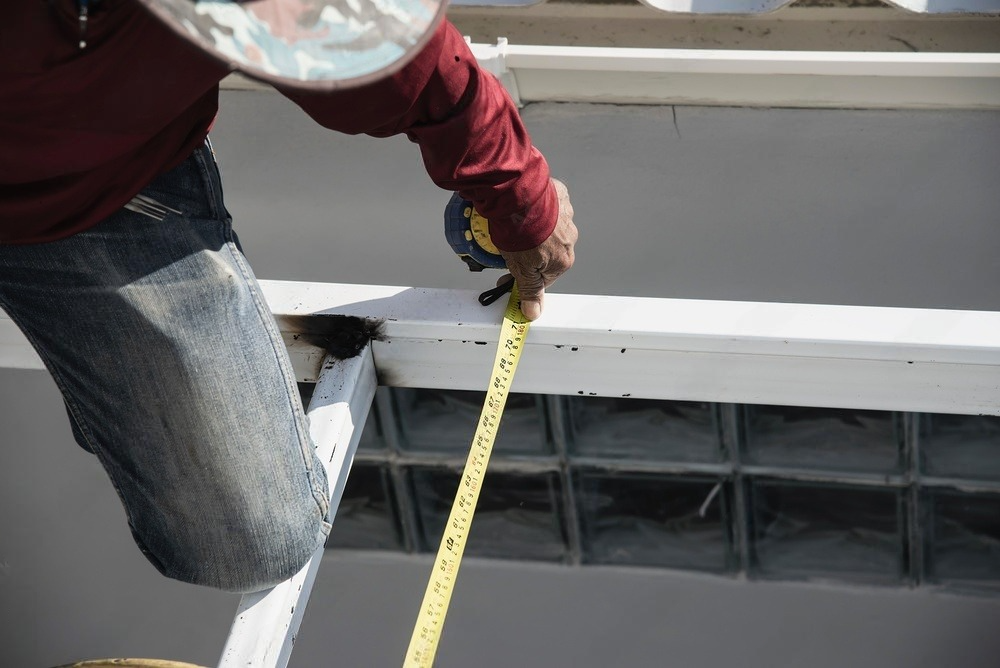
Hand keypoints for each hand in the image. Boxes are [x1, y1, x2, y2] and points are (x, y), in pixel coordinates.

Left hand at [499, 178, 577, 320]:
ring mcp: (567, 216)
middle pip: (548, 252)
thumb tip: (533, 313)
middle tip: (509, 246)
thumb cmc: (520, 232)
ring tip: (514, 225)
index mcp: (563, 260)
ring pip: (549, 228)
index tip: (509, 273)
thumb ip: (529, 291)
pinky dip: (539, 209)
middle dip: (530, 251)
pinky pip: (550, 206)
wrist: (519, 197)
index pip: (544, 277)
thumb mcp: (521, 269)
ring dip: (535, 229)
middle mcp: (570, 240)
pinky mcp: (560, 196)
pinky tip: (524, 208)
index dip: (524, 276)